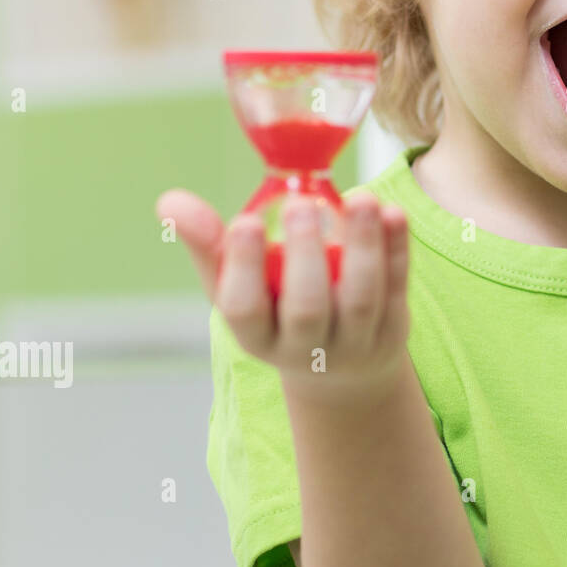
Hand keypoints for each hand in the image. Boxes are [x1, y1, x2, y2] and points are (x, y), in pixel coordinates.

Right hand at [155, 188, 411, 405]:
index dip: (244, 268)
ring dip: (363, 246)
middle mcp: (305, 346)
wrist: (339, 368)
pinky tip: (394, 213)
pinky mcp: (393, 326)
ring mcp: (354, 340)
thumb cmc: (275, 312)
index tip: (245, 221)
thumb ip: (208, 245)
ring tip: (360, 198)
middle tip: (300, 203)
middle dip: (304, 256)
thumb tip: (169, 201)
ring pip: (361, 298)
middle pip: (307, 307)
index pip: (244, 309)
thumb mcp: (236, 288)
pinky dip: (398, 250)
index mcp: (257, 335)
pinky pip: (397, 287)